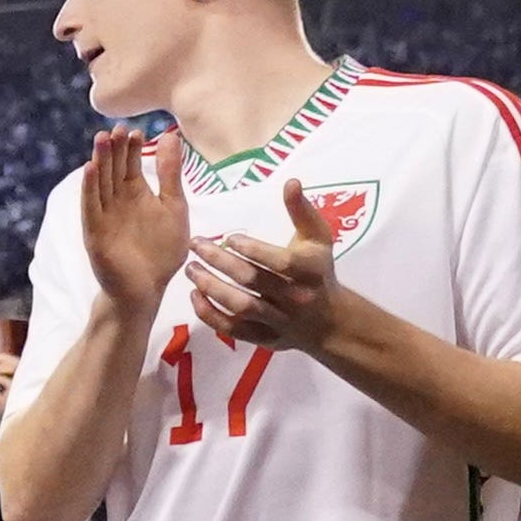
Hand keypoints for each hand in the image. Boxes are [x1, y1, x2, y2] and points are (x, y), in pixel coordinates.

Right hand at [77, 129, 188, 313]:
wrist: (146, 289)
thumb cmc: (161, 251)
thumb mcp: (174, 206)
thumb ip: (171, 174)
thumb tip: (172, 136)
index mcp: (136, 193)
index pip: (131, 164)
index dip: (132, 148)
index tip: (135, 130)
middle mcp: (117, 200)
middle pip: (114, 169)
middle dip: (115, 149)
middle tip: (117, 128)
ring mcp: (104, 215)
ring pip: (101, 183)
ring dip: (100, 161)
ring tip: (102, 139)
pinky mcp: (95, 231)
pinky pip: (91, 206)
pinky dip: (90, 188)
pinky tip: (90, 169)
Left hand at [186, 178, 349, 352]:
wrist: (329, 321)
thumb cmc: (318, 271)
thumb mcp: (318, 239)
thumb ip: (302, 211)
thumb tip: (291, 181)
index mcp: (310, 271)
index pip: (280, 263)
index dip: (253, 250)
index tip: (230, 237)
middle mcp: (296, 298)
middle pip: (254, 281)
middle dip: (221, 262)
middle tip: (195, 245)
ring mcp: (279, 322)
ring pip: (241, 307)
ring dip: (211, 288)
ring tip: (191, 269)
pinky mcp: (264, 339)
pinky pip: (233, 330)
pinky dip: (210, 315)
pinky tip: (195, 295)